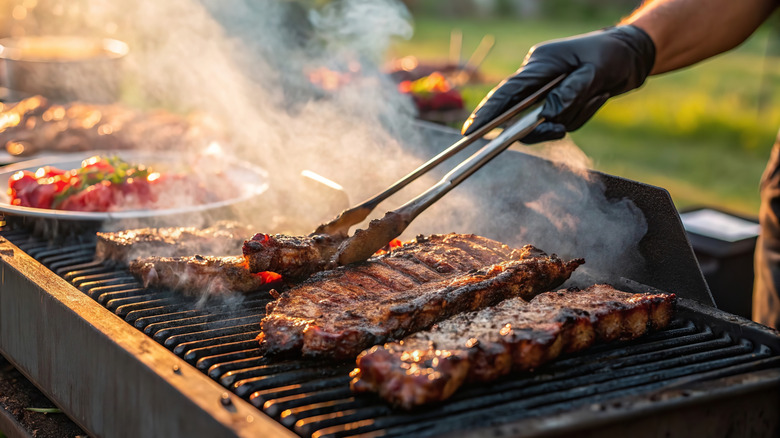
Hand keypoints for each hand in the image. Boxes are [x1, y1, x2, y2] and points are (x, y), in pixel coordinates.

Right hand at [461, 25, 654, 142]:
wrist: (631, 55)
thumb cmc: (612, 56)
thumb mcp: (595, 73)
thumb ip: (570, 93)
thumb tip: (547, 116)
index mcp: (540, 64)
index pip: (507, 92)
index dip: (487, 112)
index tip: (471, 131)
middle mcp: (537, 77)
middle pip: (521, 111)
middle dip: (535, 124)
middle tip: (554, 131)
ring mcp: (546, 90)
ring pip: (545, 121)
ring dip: (571, 116)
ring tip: (596, 94)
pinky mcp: (556, 101)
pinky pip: (561, 122)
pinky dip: (578, 116)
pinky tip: (597, 96)